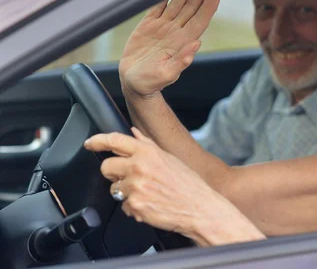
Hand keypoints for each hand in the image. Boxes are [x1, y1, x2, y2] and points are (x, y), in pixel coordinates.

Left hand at [83, 128, 265, 245]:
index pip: (114, 140)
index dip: (98, 141)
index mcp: (148, 152)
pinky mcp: (134, 205)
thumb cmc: (189, 184)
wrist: (200, 208)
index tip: (90, 143)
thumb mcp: (169, 158)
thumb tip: (134, 133)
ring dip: (125, 192)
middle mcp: (139, 167)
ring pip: (114, 189)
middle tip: (128, 178)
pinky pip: (124, 206)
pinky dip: (134, 207)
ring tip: (147, 193)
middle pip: (106, 166)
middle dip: (113, 173)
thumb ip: (147, 144)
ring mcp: (135, 187)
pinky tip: (150, 204)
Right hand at [119, 0, 220, 97]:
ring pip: (177, 3)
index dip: (209, 6)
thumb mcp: (165, 75)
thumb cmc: (150, 83)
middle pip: (191, 7)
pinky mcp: (148, 24)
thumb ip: (181, 62)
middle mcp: (176, 31)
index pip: (200, 20)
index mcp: (183, 42)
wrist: (133, 83)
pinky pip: (158, 5)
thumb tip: (196, 45)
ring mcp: (163, 27)